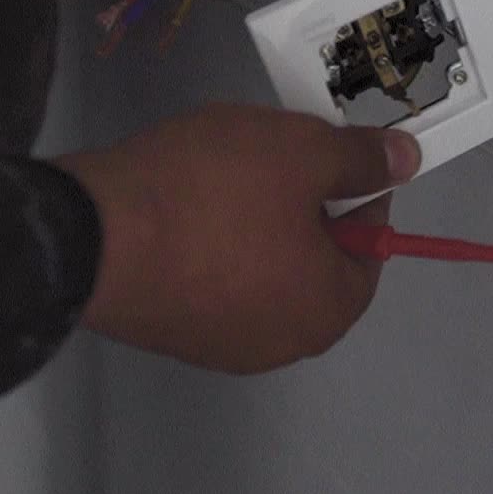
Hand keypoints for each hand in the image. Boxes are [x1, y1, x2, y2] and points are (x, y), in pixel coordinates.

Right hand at [55, 105, 420, 373]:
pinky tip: (186, 197)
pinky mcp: (167, 330)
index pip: (371, 246)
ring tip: (226, 168)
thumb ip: (361, 158)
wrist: (87, 233)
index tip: (335, 149)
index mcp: (326, 311)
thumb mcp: (302, 153)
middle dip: (303, 202)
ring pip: (260, 266)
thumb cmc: (212, 193)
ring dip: (255, 218)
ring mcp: (217, 344)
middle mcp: (279, 345)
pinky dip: (210, 238)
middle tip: (276, 154)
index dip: (361, 189)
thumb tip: (405, 160)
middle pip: (314, 260)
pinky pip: (210, 276)